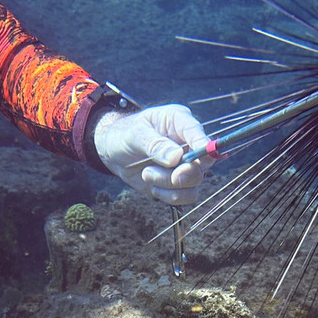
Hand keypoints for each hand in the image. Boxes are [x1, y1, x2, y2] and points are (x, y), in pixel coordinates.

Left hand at [93, 104, 209, 204]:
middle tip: (170, 175)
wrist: (114, 153)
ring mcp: (186, 164)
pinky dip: (169, 195)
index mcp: (179, 121)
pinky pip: (186, 196)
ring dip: (168, 183)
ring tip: (146, 173)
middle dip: (185, 173)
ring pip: (193, 182)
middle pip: (202, 162)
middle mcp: (188, 143)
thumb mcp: (135, 135)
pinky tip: (153, 186)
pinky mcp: (180, 183)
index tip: (200, 158)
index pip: (197, 133)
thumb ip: (155, 144)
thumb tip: (176, 157)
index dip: (203, 146)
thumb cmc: (125, 135)